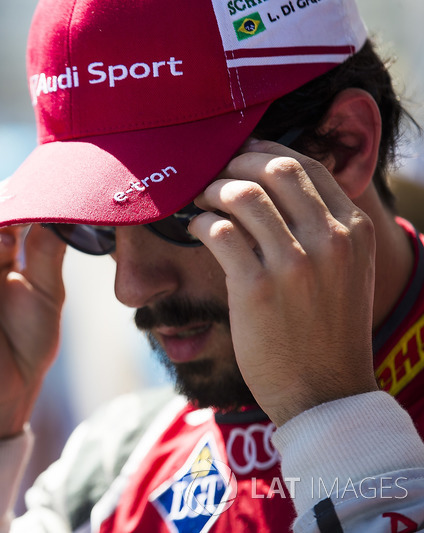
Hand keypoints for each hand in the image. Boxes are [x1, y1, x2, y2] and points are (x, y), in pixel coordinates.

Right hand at [0, 183, 66, 438]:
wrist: (4, 391)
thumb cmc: (24, 344)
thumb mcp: (45, 288)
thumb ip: (45, 249)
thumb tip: (57, 208)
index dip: (22, 192)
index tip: (54, 191)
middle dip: (4, 194)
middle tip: (38, 201)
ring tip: (20, 220)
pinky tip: (3, 246)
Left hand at [190, 139, 378, 425]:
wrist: (324, 391)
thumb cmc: (326, 330)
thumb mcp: (346, 270)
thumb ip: (323, 227)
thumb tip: (276, 187)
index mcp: (354, 230)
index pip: (307, 166)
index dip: (265, 153)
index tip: (240, 157)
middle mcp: (329, 239)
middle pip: (274, 171)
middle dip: (235, 163)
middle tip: (213, 172)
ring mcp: (294, 264)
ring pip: (243, 195)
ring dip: (212, 189)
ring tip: (200, 198)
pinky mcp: (256, 288)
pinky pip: (219, 231)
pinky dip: (200, 221)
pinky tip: (195, 226)